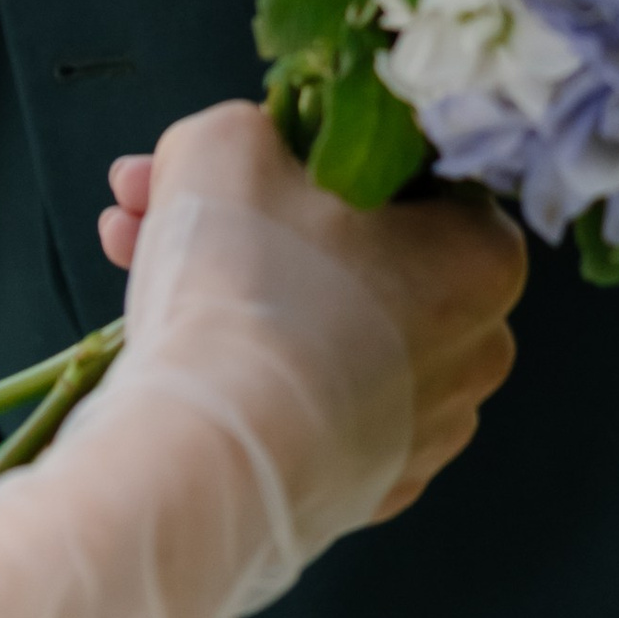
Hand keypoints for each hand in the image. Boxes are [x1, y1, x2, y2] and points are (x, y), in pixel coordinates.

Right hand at [100, 106, 524, 520]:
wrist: (206, 463)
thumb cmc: (245, 288)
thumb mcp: (231, 141)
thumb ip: (253, 128)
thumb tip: (245, 151)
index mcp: (485, 254)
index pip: (399, 168)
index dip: (299, 144)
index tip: (230, 149)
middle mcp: (476, 348)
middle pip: (347, 243)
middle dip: (245, 208)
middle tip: (162, 194)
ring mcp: (422, 431)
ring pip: (316, 316)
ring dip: (230, 275)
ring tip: (132, 245)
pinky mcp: (365, 489)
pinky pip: (304, 394)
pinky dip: (247, 358)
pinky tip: (166, 328)